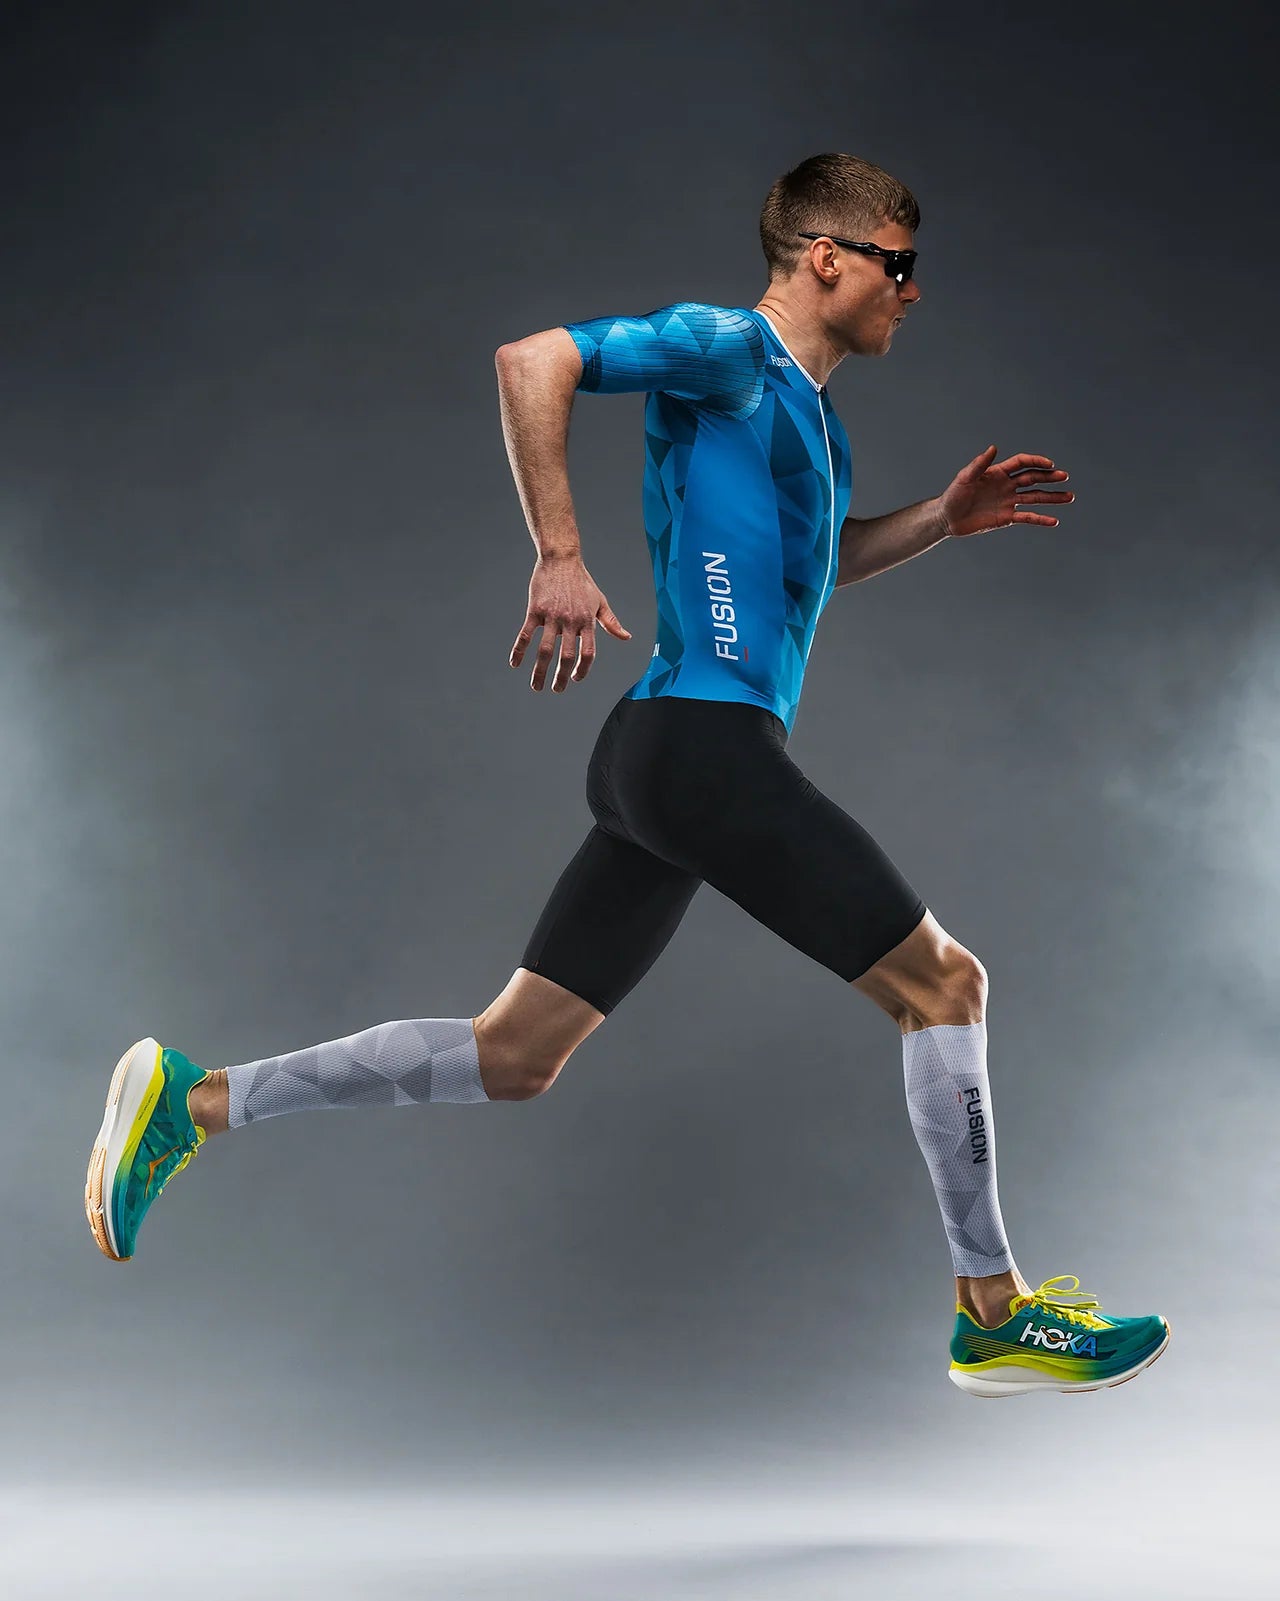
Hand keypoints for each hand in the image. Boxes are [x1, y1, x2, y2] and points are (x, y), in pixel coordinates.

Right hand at [510, 553, 631, 691]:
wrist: (561, 558)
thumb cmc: (582, 581)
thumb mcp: (600, 601)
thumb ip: (611, 622)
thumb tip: (626, 637)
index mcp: (587, 621)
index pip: (589, 653)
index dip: (583, 669)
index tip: (575, 678)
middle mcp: (571, 621)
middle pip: (566, 657)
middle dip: (560, 677)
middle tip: (556, 689)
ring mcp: (552, 616)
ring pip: (545, 650)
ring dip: (539, 672)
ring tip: (536, 686)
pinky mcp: (535, 610)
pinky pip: (526, 635)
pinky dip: (520, 651)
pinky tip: (515, 663)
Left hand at [937, 446, 1073, 538]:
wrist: (947, 518)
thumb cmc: (953, 495)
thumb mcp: (964, 478)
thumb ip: (979, 464)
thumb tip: (994, 447)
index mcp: (998, 472)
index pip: (1022, 463)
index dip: (1036, 462)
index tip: (1049, 464)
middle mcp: (1006, 485)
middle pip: (1033, 479)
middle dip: (1049, 477)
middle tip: (1064, 477)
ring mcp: (1008, 501)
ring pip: (1034, 497)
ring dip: (1052, 497)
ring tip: (1069, 497)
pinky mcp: (1006, 517)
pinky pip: (1027, 517)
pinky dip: (1040, 519)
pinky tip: (1054, 521)